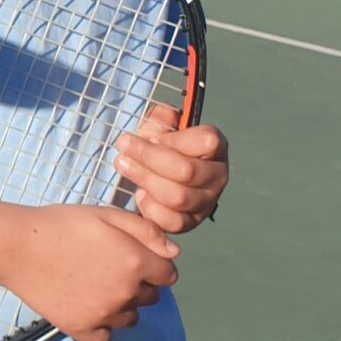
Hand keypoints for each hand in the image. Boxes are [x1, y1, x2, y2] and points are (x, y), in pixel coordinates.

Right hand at [0, 201, 179, 340]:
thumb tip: (175, 253)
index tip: (135, 256)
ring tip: (97, 285)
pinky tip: (88, 305)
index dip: (155, 264)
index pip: (168, 275)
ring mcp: (104, 315)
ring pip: (131, 317)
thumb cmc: (63, 224)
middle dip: (139, 283)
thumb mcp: (108, 215)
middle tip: (110, 266)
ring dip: (123, 304)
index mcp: (136, 263)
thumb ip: (147, 231)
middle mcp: (126, 293)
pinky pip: (106, 335)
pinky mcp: (82, 329)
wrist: (18, 247)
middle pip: (151, 297)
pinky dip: (102, 324)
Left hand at [115, 107, 229, 234]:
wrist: (156, 172)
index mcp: (215, 146)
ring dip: (145, 179)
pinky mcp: (191, 222)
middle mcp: (217, 175)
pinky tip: (139, 194)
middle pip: (186, 171)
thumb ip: (161, 117)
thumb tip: (162, 117)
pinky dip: (151, 208)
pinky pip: (172, 221)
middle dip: (149, 157)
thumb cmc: (160, 146)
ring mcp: (206, 202)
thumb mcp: (159, 124)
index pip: (207, 141)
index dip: (174, 139)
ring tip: (124, 165)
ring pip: (177, 197)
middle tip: (123, 146)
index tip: (149, 136)